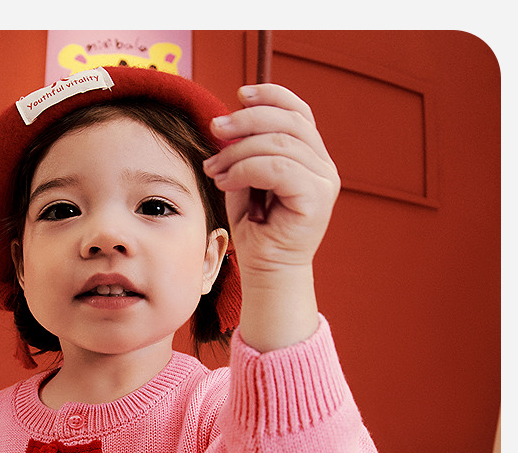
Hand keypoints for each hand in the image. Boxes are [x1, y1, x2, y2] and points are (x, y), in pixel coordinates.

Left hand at [204, 84, 339, 278]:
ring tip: (214, 169)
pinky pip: (278, 168)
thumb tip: (228, 120)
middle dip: (246, 121)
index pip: (298, 112)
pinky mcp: (317, 198)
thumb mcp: (246, 179)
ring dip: (237, 152)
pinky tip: (226, 181)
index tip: (238, 95)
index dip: (271, 96)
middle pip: (288, 122)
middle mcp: (323, 166)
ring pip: (279, 145)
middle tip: (214, 128)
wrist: (267, 271)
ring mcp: (324, 182)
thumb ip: (245, 150)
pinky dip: (246, 169)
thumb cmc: (256, 229)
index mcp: (311, 157)